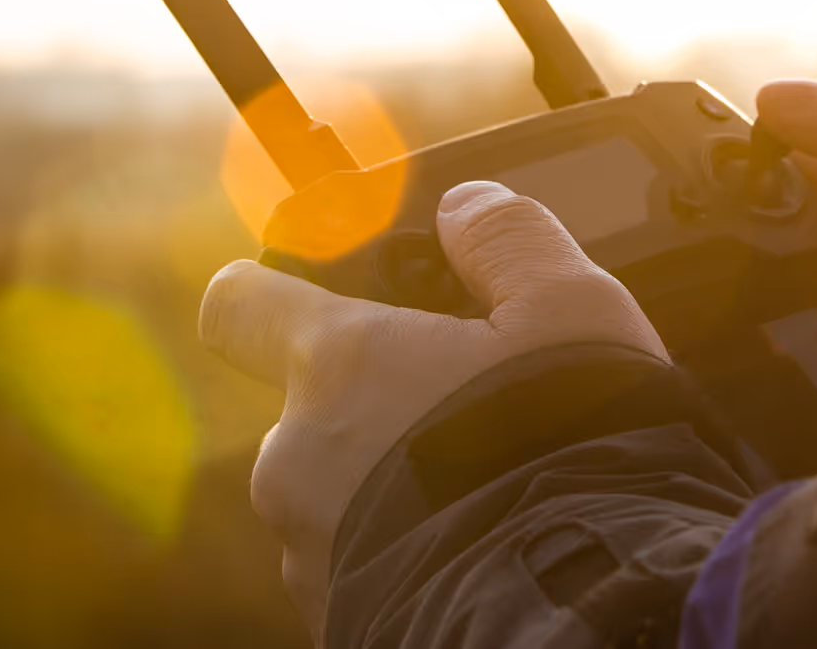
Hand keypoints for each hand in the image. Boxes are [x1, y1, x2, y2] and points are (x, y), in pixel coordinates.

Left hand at [198, 181, 666, 635]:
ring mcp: (308, 548)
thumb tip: (466, 209)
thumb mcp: (570, 310)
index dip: (273, 287)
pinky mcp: (337, 618)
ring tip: (486, 486)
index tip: (319, 291)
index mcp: (337, 364)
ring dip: (388, 481)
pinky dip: (403, 548)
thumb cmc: (571, 450)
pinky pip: (357, 562)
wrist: (578, 612)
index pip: (238, 302)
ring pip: (334, 491)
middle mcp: (298, 456)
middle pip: (310, 405)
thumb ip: (508, 240)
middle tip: (465, 406)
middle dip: (376, 402)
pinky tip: (476, 542)